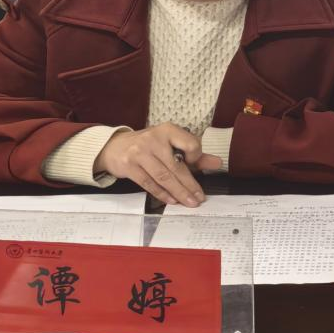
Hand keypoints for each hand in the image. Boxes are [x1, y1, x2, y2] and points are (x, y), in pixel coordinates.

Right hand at [93, 123, 221, 206]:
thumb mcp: (170, 144)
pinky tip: (172, 200)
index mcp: (168, 130)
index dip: (196, 157)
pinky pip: (149, 183)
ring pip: (163, 177)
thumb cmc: (149, 146)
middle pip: (176, 166)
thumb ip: (194, 154)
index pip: (190, 144)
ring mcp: (140, 152)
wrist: (115, 147)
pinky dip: (162, 194)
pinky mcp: (129, 166)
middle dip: (190, 185)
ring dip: (178, 192)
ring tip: (189, 202)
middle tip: (200, 198)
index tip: (195, 165)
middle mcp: (154, 139)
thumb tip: (218, 163)